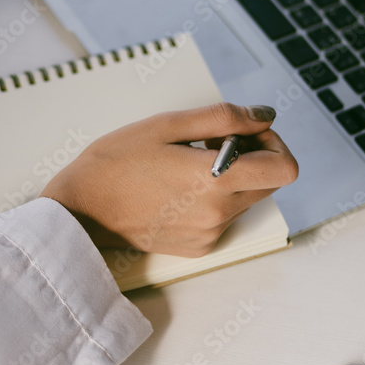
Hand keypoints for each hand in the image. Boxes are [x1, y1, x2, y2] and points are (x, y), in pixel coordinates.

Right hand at [40, 103, 298, 256]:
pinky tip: (177, 188)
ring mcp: (208, 235)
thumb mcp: (167, 124)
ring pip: (245, 200)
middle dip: (252, 157)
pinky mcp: (196, 248)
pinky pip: (223, 218)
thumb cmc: (115, 161)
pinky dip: (212, 199)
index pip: (285, 169)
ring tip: (187, 164)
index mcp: (215, 181)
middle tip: (211, 142)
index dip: (274, 144)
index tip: (246, 133)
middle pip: (269, 184)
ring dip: (231, 178)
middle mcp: (218, 214)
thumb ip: (223, 118)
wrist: (79, 208)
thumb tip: (264, 116)